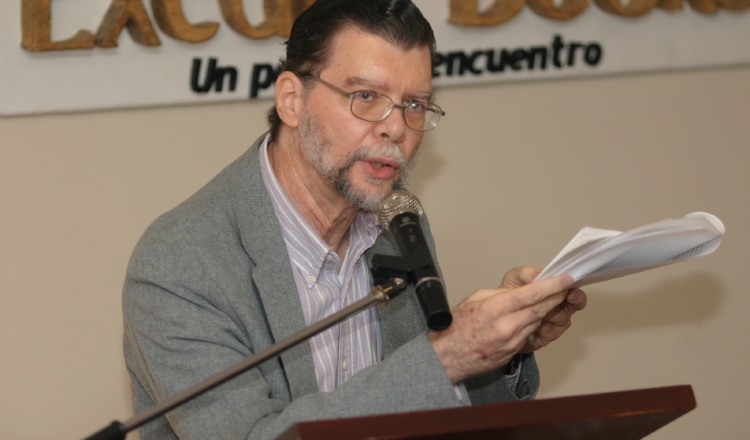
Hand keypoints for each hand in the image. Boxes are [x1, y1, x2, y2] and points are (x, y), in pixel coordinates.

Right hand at [429, 268, 574, 383]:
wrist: (447, 356)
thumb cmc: (457, 326)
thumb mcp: (475, 298)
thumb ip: (501, 292)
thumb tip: (522, 289)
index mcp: (494, 309)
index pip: (531, 294)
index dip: (551, 285)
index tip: (565, 279)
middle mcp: (505, 327)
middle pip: (540, 308)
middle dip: (556, 296)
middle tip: (566, 286)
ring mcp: (511, 342)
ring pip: (537, 321)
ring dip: (547, 310)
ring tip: (552, 298)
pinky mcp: (513, 352)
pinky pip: (530, 334)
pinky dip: (535, 323)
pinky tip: (535, 315)